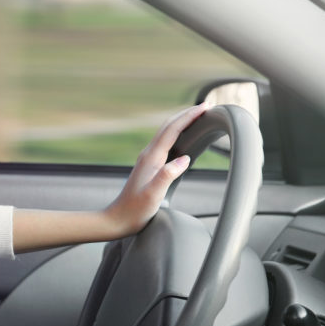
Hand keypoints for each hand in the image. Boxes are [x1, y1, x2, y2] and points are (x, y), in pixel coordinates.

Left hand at [103, 104, 209, 236]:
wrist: (118, 219)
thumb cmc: (135, 210)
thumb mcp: (153, 195)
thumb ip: (167, 176)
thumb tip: (185, 159)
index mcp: (151, 157)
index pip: (173, 129)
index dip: (189, 116)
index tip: (206, 106)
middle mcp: (148, 154)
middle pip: (168, 126)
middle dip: (187, 114)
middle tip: (206, 106)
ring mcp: (148, 159)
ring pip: (166, 133)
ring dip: (182, 121)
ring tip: (198, 116)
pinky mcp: (149, 166)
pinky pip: (165, 142)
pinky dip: (176, 133)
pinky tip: (183, 137)